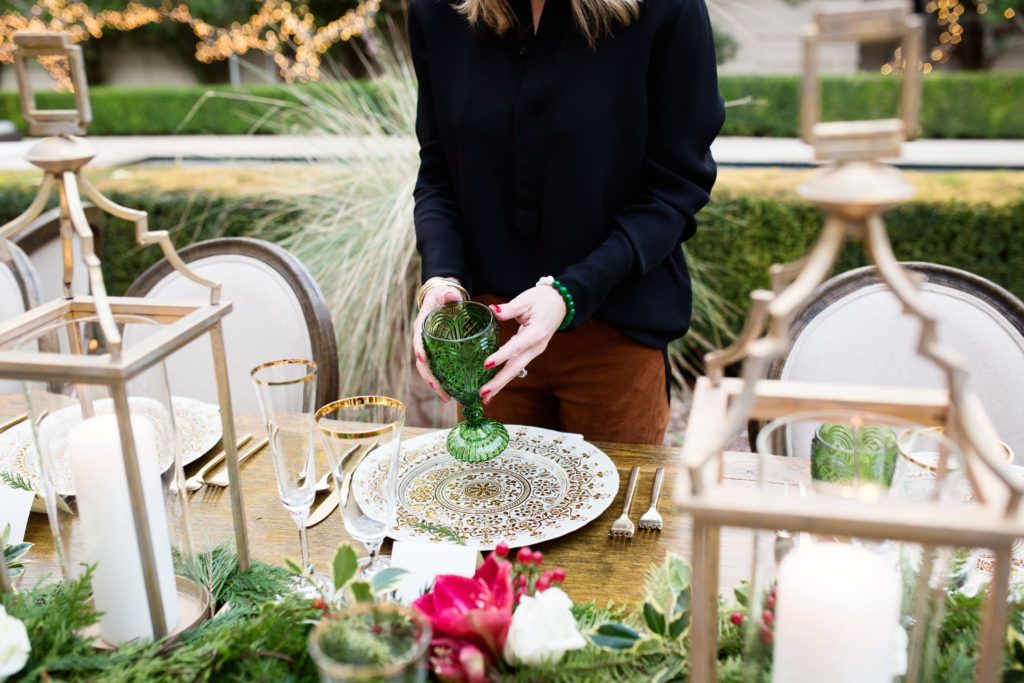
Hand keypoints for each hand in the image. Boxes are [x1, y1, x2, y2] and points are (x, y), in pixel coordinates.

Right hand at [413, 284, 464, 400]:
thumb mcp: (445, 293)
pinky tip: (451, 392)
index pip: (418, 338)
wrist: (442, 299)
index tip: (423, 359)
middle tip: (441, 391)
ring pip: (428, 369)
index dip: (419, 349)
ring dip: (436, 384)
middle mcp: (423, 339)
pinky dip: (442, 380)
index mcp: (422, 324)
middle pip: (422, 362)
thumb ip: (449, 295)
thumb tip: (452, 295)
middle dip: (429, 377)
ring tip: (447, 398)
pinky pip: (437, 368)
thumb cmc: (443, 296)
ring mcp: (429, 348)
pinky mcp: (437, 353)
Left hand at [479, 285, 565, 402]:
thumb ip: (508, 308)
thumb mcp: (525, 300)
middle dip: (499, 381)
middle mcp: (536, 346)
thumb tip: (493, 310)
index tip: (486, 364)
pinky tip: (494, 385)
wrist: (560, 302)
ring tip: (486, 397)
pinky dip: (505, 376)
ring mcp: (534, 350)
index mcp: (536, 332)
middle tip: (483, 393)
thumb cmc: (543, 299)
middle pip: (516, 367)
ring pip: (516, 370)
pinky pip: (516, 365)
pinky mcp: (530, 351)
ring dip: (501, 384)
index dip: (502, 356)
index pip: (516, 346)